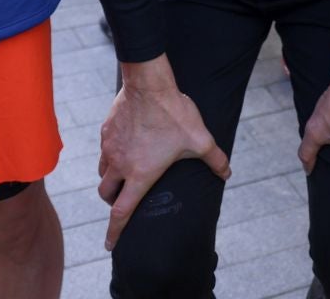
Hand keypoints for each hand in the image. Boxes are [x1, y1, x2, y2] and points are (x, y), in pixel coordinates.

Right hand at [97, 57, 229, 249]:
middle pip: (106, 194)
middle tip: (123, 201)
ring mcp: (110, 147)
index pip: (122, 212)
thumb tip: (227, 173)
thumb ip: (215, 159)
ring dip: (110, 179)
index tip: (109, 245)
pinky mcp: (106, 131)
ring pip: (102, 172)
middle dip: (112, 203)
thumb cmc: (174, 114)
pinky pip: (104, 150)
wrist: (149, 83)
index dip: (115, 232)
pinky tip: (124, 146)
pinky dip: (110, 155)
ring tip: (124, 175)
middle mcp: (120, 164)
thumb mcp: (200, 139)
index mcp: (140, 175)